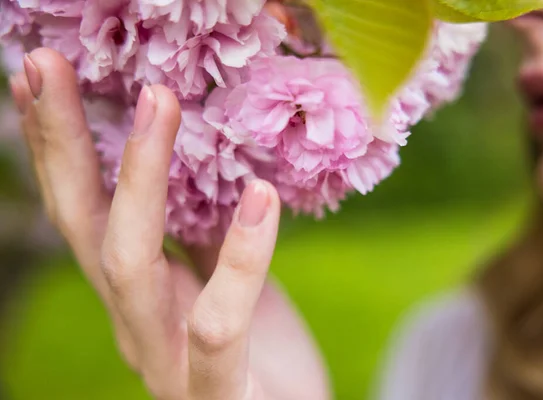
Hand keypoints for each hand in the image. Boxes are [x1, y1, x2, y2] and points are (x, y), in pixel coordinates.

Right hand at [9, 48, 329, 399]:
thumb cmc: (258, 355)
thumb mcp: (224, 285)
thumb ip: (203, 242)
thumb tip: (205, 177)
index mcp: (137, 294)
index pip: (82, 209)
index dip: (56, 145)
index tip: (42, 74)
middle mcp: (135, 323)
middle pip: (84, 226)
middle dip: (64, 146)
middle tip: (51, 66)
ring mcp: (168, 361)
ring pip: (131, 267)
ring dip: (139, 180)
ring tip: (159, 103)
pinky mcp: (217, 392)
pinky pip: (220, 323)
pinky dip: (241, 257)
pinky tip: (260, 195)